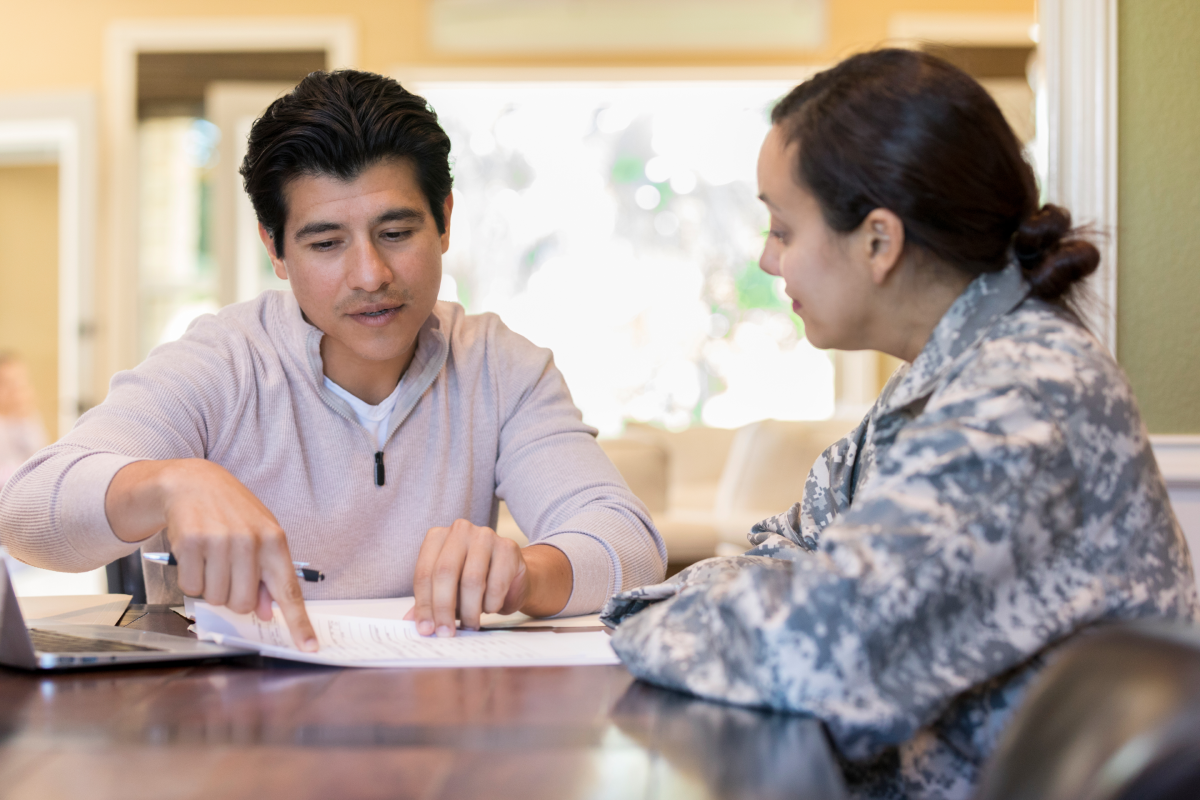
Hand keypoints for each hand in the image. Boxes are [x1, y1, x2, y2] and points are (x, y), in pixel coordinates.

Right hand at [105, 459, 317, 651]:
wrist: (194, 482)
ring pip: (216, 598)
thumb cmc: (232, 513)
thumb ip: (266, 575)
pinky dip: (190, 578)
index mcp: (275, 542)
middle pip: (243, 604)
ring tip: (212, 559)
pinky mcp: (191, 543)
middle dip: (233, 597)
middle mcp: (250, 542)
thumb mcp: (260, 536)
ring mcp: (220, 542)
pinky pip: (190, 587)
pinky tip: (196, 555)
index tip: (310, 646)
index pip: (289, 590)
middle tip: (228, 573)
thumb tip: (267, 612)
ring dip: (210, 587)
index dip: (299, 622)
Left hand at [405, 519, 571, 636]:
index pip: (424, 573)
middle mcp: (459, 531)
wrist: (512, 576)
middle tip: (446, 632)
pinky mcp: (508, 547)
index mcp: (437, 537)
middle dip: (444, 608)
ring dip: (470, 610)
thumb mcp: (446, 592)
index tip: (426, 629)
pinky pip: (496, 583)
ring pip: (471, 580)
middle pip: (445, 573)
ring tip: (470, 624)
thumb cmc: (474, 582)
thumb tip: (411, 622)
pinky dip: (491, 604)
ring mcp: (485, 535)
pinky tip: (490, 607)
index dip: (423, 605)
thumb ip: (428, 602)